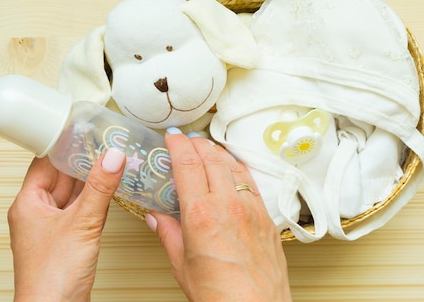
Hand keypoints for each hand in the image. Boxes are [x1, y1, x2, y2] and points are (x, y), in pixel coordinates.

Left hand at [8, 149, 125, 301]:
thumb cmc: (52, 277)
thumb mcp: (82, 224)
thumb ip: (100, 189)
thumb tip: (112, 156)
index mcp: (28, 203)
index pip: (46, 162)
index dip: (64, 144)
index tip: (83, 129)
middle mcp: (38, 213)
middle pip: (61, 176)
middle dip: (84, 160)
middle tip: (106, 142)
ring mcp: (53, 227)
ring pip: (74, 194)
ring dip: (92, 180)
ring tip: (113, 160)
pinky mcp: (68, 240)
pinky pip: (83, 211)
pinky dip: (97, 199)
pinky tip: (111, 190)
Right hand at [147, 133, 291, 301]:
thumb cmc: (222, 296)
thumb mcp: (182, 265)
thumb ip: (168, 235)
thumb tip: (157, 219)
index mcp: (201, 215)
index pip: (187, 163)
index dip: (178, 144)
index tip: (172, 137)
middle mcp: (228, 206)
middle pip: (211, 158)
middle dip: (196, 143)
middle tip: (186, 140)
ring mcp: (251, 209)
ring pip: (234, 165)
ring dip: (218, 152)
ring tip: (207, 149)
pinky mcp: (266, 217)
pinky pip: (251, 182)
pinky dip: (239, 168)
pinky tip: (233, 169)